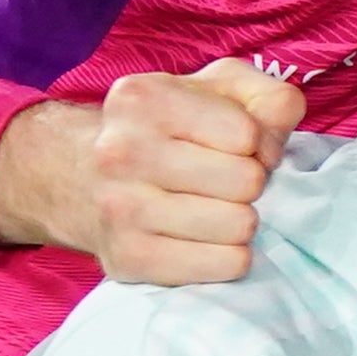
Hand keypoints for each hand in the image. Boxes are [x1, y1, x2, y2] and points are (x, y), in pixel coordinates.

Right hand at [0, 59, 299, 280]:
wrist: (78, 177)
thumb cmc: (166, 130)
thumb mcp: (216, 89)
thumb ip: (266, 96)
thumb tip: (278, 137)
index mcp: (144, 99)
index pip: (247, 134)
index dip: (259, 144)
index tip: (241, 148)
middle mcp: (121, 151)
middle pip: (246, 181)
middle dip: (250, 183)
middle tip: (227, 182)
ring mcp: (119, 208)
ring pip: (239, 226)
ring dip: (241, 220)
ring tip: (217, 208)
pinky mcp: (128, 258)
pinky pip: (225, 265)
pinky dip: (231, 256)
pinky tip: (208, 239)